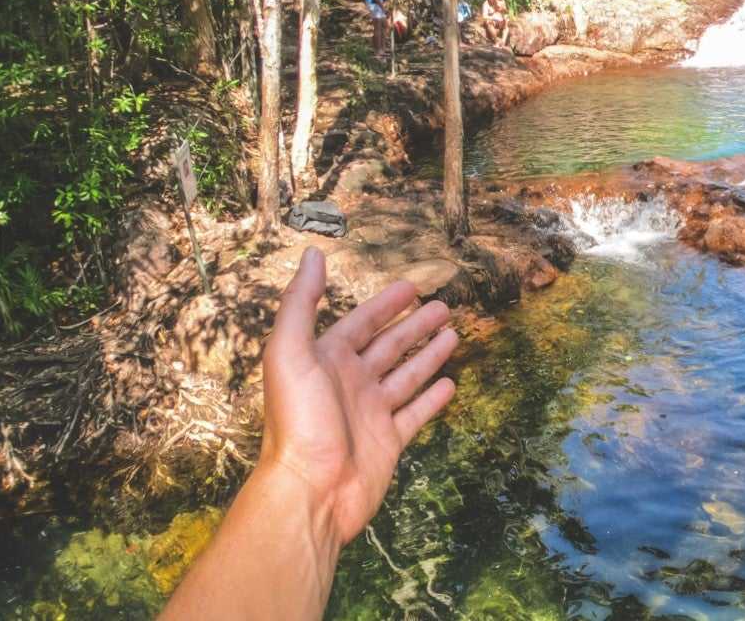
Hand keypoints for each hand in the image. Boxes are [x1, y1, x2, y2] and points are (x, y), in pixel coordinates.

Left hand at [259, 246, 457, 546]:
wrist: (311, 490)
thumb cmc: (299, 420)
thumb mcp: (290, 353)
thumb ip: (300, 303)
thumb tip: (311, 254)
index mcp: (326, 360)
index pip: (361, 323)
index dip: (385, 304)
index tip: (411, 286)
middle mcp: (349, 383)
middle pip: (389, 346)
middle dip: (415, 325)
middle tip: (444, 306)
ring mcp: (371, 413)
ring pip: (406, 376)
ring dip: (428, 355)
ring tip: (454, 334)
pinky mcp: (389, 441)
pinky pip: (416, 414)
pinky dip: (432, 398)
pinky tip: (450, 383)